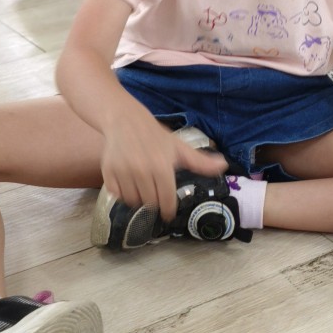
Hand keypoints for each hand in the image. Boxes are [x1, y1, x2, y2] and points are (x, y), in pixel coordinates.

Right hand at [100, 120, 227, 221]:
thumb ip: (200, 162)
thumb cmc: (155, 136)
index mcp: (162, 167)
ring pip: (132, 201)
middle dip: (154, 201)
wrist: (125, 120)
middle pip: (149, 203)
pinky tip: (129, 182)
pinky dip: (123, 193)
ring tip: (143, 186)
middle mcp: (141, 171)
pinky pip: (117, 194)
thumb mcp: (179, 148)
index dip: (168, 209)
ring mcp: (123, 172)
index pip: (166, 200)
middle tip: (155, 192)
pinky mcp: (109, 172)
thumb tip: (224, 166)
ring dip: (138, 198)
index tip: (168, 212)